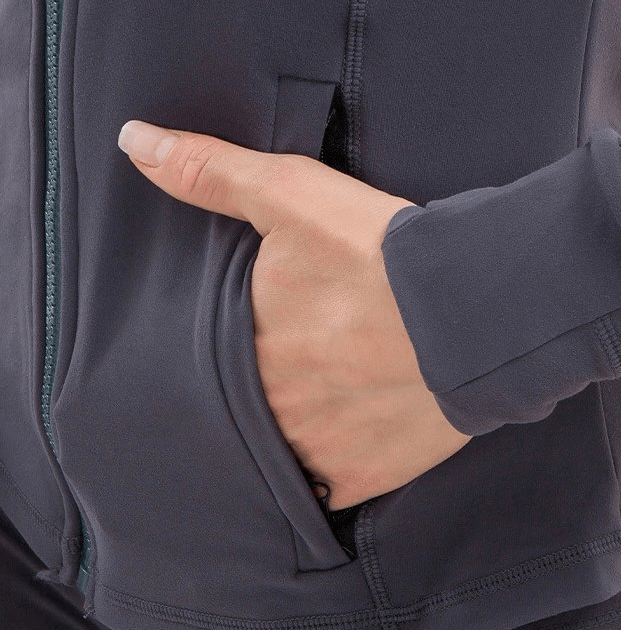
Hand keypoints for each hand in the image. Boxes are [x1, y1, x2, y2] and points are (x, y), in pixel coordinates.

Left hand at [117, 118, 472, 510]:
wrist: (475, 308)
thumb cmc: (381, 251)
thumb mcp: (291, 195)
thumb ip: (211, 173)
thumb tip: (135, 142)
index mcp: (241, 343)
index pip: (206, 356)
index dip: (224, 344)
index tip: (254, 332)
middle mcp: (266, 405)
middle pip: (243, 404)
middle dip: (258, 387)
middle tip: (293, 364)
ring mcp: (310, 448)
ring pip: (276, 449)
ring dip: (287, 429)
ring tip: (317, 399)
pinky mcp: (358, 478)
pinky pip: (324, 487)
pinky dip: (328, 464)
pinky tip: (344, 436)